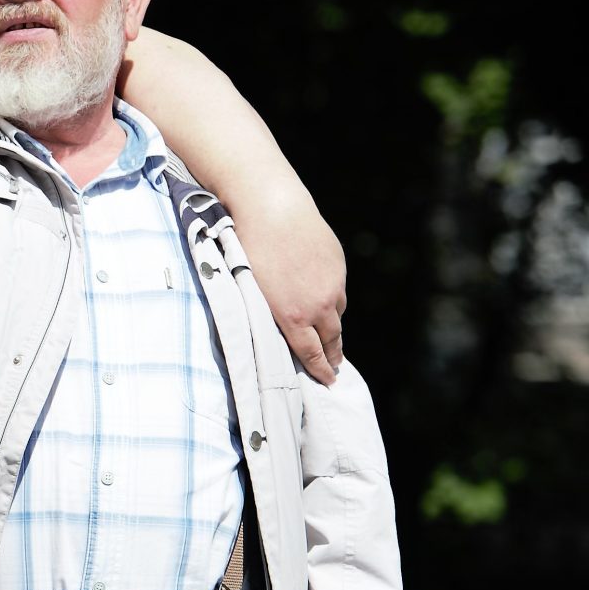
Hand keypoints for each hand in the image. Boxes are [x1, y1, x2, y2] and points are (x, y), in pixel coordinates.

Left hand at [233, 190, 346, 383]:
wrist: (273, 209)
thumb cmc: (250, 250)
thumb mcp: (251, 290)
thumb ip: (270, 314)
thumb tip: (280, 329)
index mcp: (293, 316)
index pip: (312, 353)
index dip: (321, 369)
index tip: (329, 380)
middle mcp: (318, 304)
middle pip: (332, 337)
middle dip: (334, 354)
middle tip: (335, 365)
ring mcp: (332, 282)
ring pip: (337, 312)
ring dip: (332, 323)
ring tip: (327, 331)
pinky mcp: (337, 264)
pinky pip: (338, 289)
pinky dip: (332, 297)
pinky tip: (321, 294)